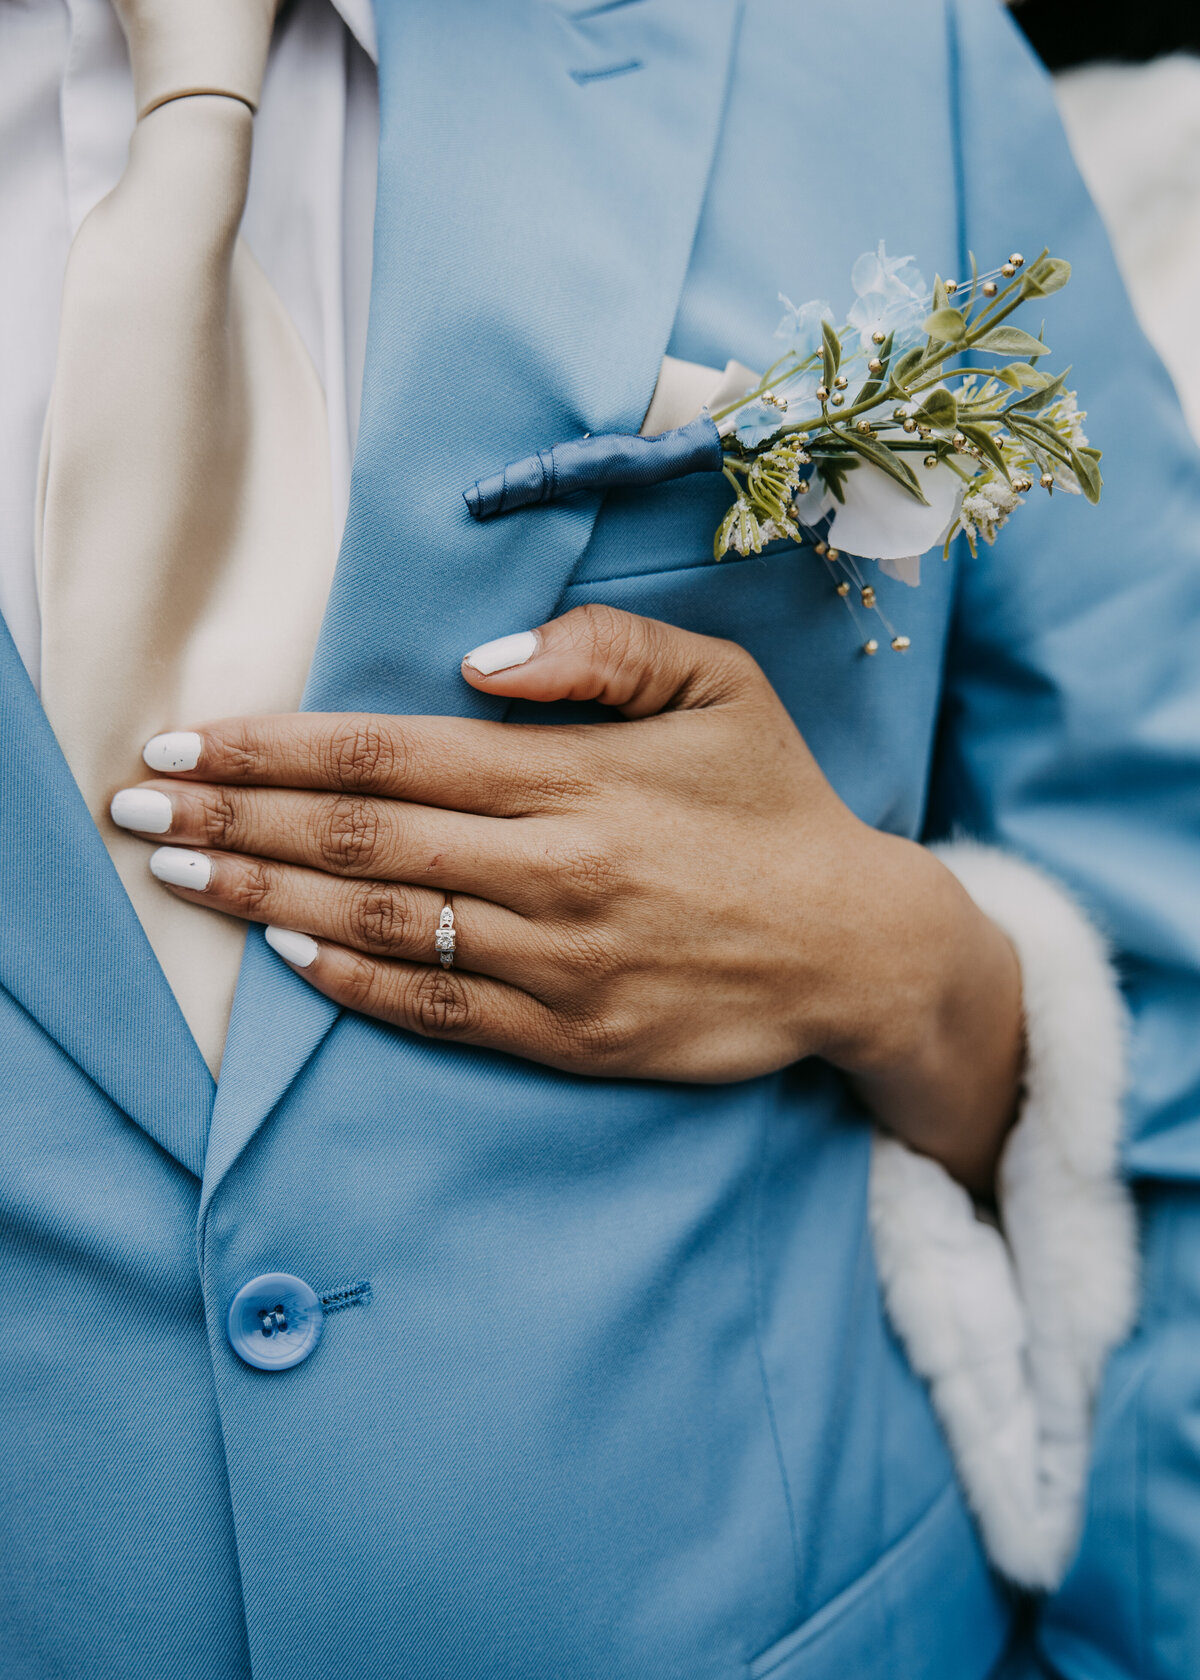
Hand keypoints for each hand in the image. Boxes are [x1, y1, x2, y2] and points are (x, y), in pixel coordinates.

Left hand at [113, 605, 1021, 1189]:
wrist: (853, 948)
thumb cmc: (776, 805)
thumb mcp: (721, 685)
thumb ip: (602, 648)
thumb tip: (479, 662)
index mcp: (573, 776)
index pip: (384, 751)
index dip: (269, 745)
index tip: (185, 740)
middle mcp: (550, 867)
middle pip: (355, 835)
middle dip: (232, 814)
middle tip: (136, 806)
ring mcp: (557, 959)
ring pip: (377, 923)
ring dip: (265, 894)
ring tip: (180, 870)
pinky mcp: (569, 1035)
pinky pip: (436, 1007)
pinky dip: (350, 980)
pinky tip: (286, 953)